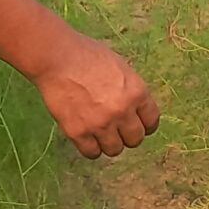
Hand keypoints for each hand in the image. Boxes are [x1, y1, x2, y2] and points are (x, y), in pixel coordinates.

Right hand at [31, 34, 159, 158]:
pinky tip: (86, 137)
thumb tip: (134, 108)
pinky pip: (92, 153)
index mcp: (137, 92)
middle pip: (135, 139)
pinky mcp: (78, 132)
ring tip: (99, 133)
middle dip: (127, 135)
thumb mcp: (120, 68)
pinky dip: (90, 147)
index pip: (152, 121)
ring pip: (114, 150)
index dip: (145, 125)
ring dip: (109, 143)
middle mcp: (122, 111)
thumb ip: (130, 90)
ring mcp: (100, 124)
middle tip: (117, 129)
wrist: (57, 58)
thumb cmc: (87, 56)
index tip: (138, 125)